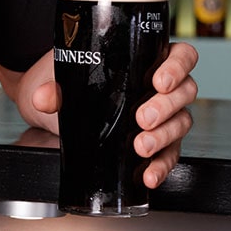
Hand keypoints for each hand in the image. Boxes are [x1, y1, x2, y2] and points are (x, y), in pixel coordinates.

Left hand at [0, 42, 197, 188]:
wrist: (52, 107)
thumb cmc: (63, 81)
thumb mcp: (54, 78)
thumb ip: (49, 86)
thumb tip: (44, 97)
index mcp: (142, 58)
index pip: (180, 56)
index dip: (177, 66)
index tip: (159, 80)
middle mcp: (158, 87)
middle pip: (185, 91)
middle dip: (166, 106)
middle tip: (142, 118)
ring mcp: (160, 115)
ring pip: (181, 122)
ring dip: (164, 137)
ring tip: (141, 147)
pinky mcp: (154, 142)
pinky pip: (168, 154)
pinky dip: (161, 166)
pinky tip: (148, 174)